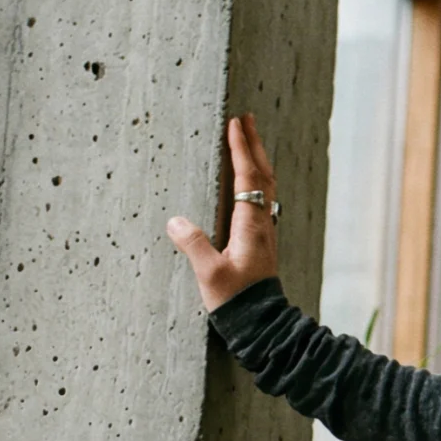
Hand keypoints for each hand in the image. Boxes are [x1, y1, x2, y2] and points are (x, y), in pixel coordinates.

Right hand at [168, 114, 279, 311]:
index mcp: (250, 225)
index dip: (241, 149)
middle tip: (246, 118)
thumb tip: (174, 221)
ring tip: (250, 139)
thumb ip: (193, 246)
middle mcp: (261, 223)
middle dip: (254, 144)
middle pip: (262, 175)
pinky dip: (257, 179)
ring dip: (258, 159)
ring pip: (266, 186)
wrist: (261, 322)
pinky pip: (263, 199)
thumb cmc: (236, 300)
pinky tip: (251, 180)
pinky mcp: (262, 239)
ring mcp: (264, 230)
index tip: (235, 123)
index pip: (247, 178)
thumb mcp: (209, 274)